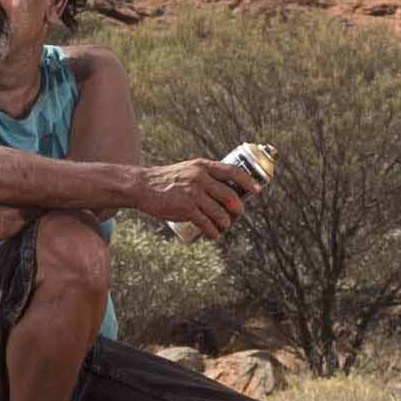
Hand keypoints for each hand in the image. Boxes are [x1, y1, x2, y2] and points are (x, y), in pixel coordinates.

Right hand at [141, 156, 259, 238]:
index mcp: (202, 166)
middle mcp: (200, 178)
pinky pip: (207, 224)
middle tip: (236, 215)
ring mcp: (193, 194)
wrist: (143, 186)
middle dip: (237, 210)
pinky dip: (213, 232)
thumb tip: (227, 189)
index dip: (248, 181)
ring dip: (226, 224)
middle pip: (230, 197)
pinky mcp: (186, 209)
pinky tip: (213, 234)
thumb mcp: (188, 170)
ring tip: (223, 227)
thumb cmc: (167, 180)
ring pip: (220, 214)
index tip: (257, 190)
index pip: (233, 171)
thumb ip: (206, 176)